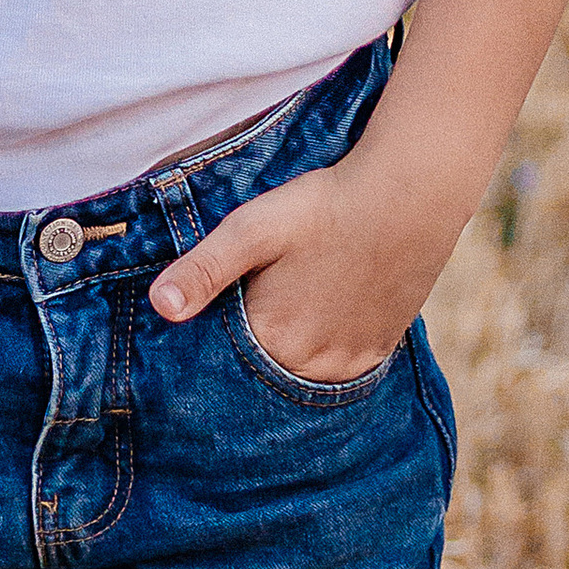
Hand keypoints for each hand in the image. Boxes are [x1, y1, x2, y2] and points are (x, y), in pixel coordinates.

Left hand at [147, 157, 452, 385]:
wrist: (408, 197)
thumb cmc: (324, 206)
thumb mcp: (252, 228)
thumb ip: (204, 269)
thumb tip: (160, 306)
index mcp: (273, 338)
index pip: (225, 360)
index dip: (215, 336)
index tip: (218, 310)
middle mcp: (310, 365)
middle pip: (264, 368)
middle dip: (251, 348)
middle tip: (257, 299)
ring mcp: (349, 361)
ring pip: (301, 371)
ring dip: (288, 351)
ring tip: (287, 308)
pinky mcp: (378, 350)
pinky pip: (339, 368)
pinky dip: (323, 352)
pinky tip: (320, 317)